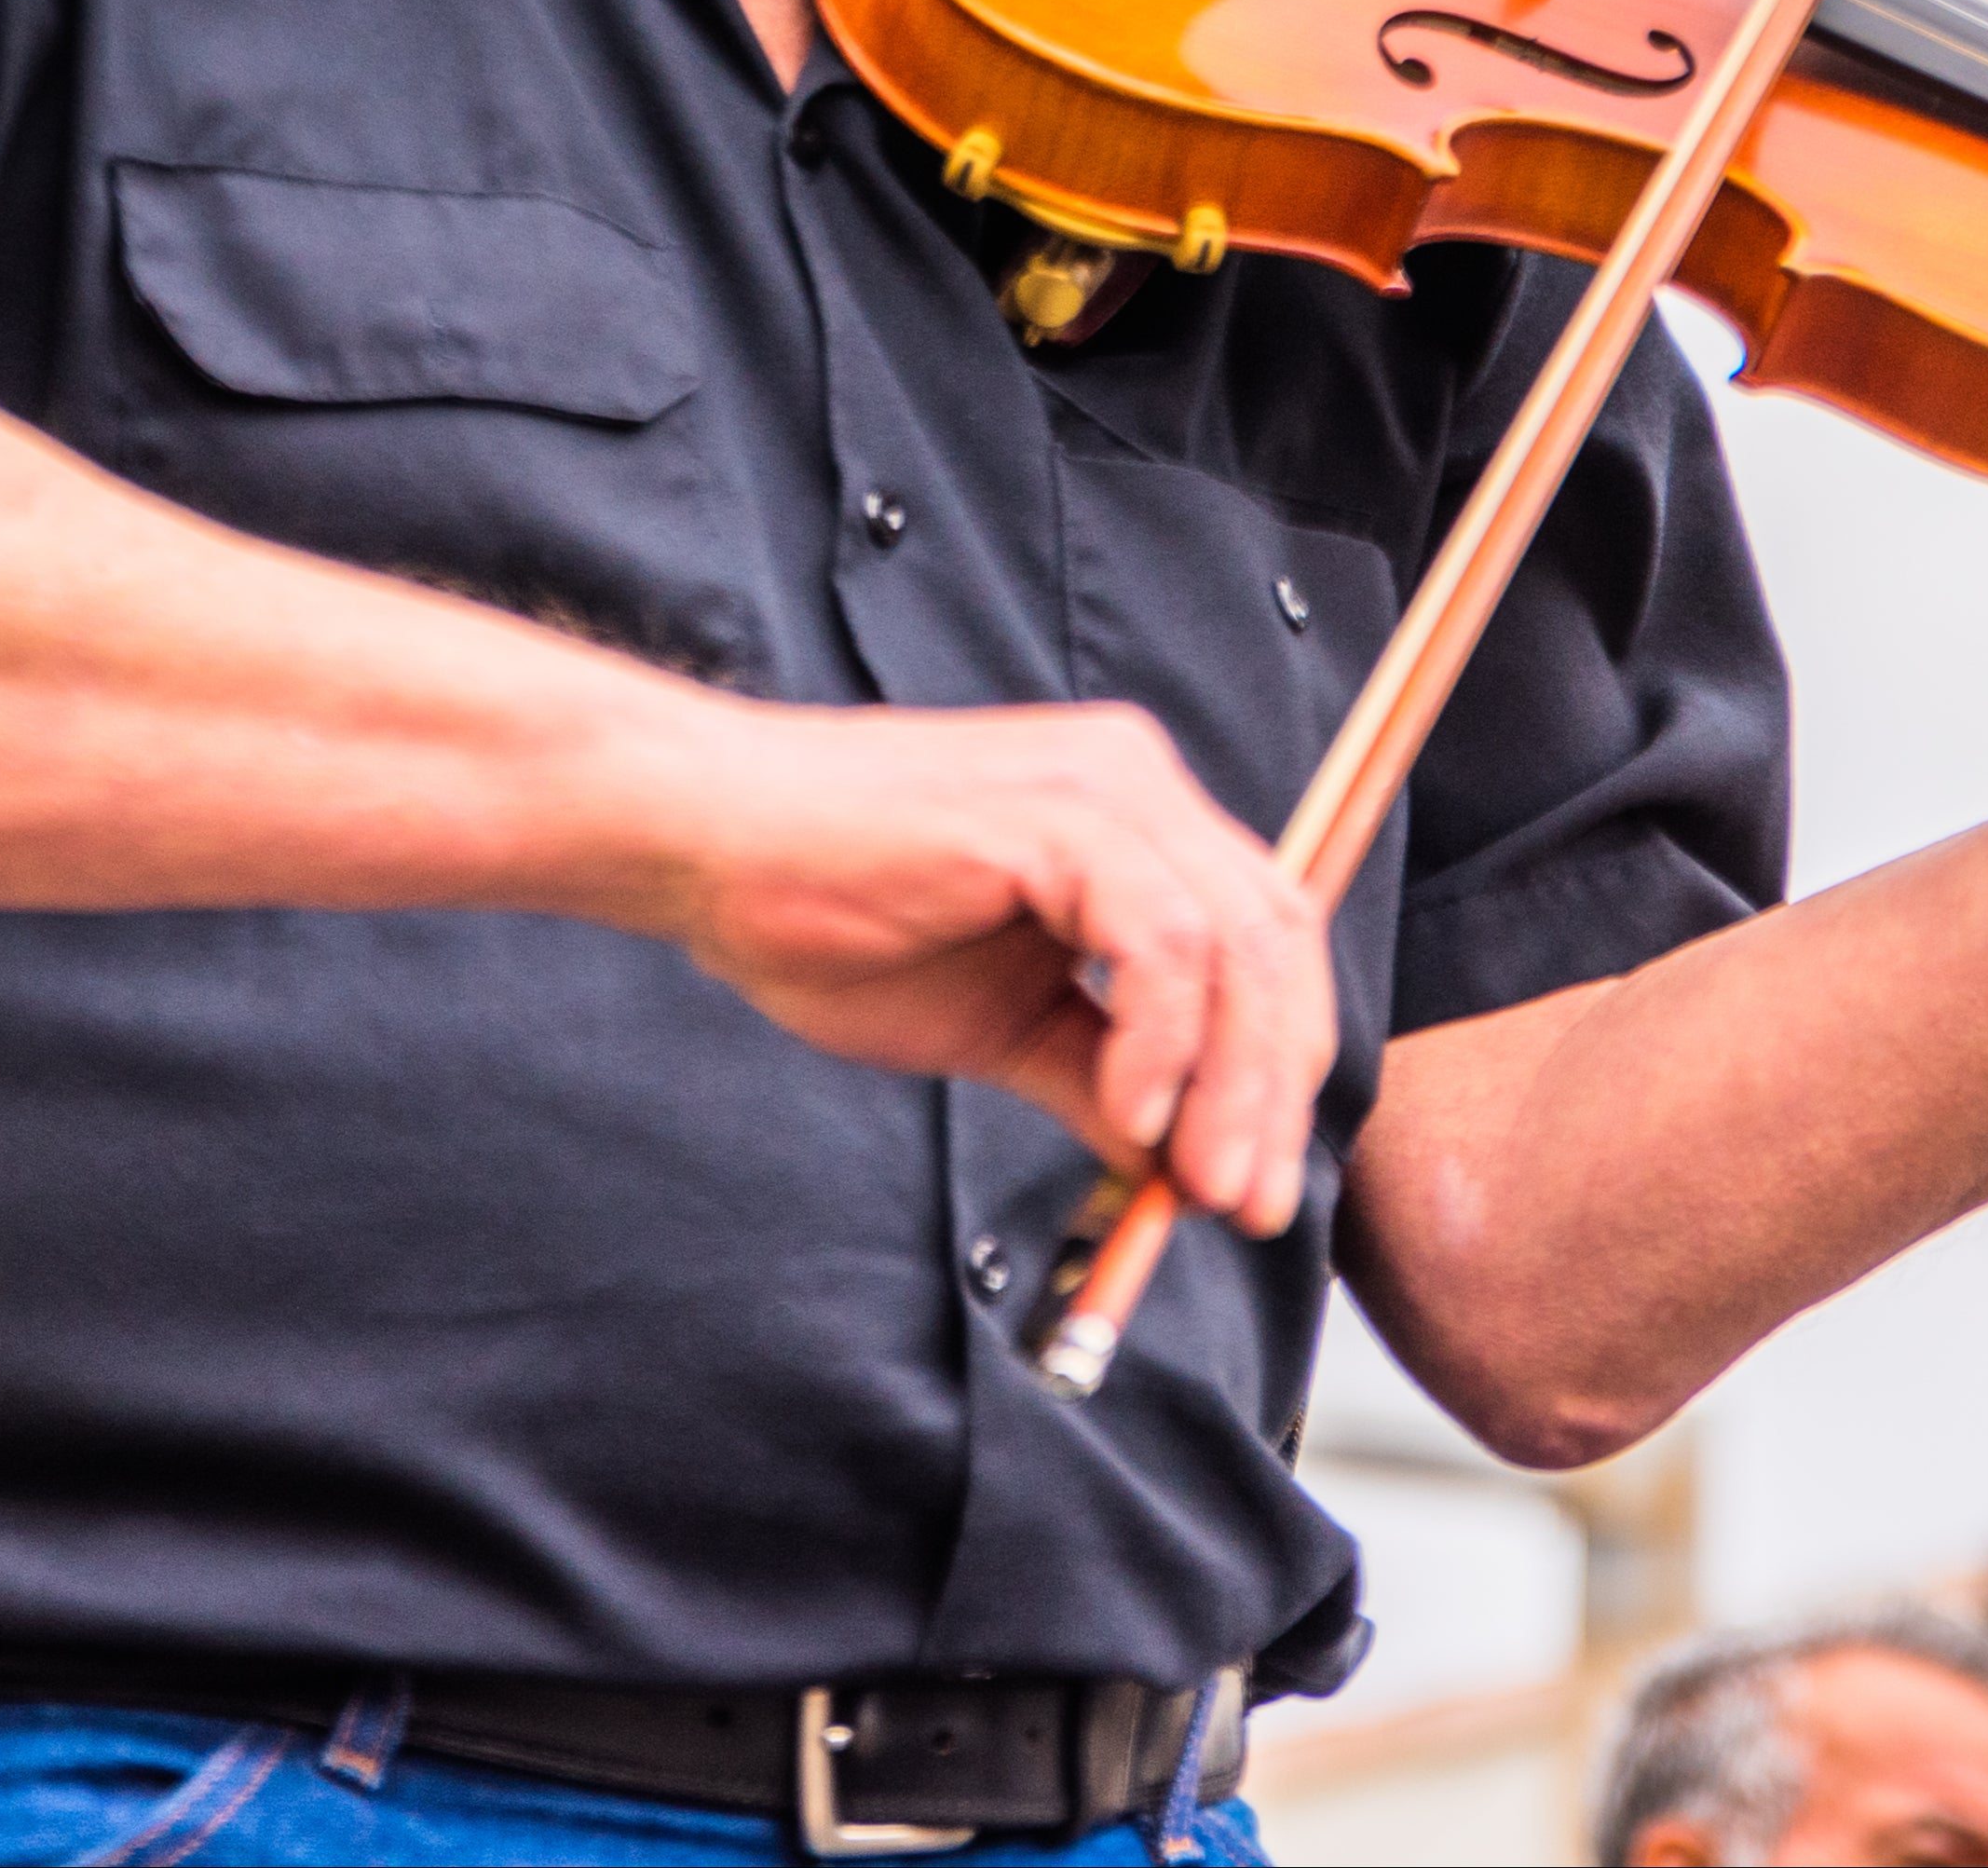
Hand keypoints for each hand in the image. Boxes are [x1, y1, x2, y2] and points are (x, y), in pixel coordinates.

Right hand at [639, 698, 1337, 1234]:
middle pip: (1274, 938)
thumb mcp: (1000, 1022)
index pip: (1264, 937)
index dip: (1281, 1066)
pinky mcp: (1054, 814)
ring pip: (1236, 941)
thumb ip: (1098, 1076)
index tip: (1259, 1186)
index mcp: (1133, 815)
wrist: (707, 845)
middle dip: (1276, 1089)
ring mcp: (1101, 787)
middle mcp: (1137, 781)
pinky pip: (1163, 939)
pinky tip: (1130, 1116)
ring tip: (1199, 1185)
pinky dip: (1165, 1041)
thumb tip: (1179, 1169)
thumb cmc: (830, 913)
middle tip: (1252, 1206)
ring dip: (1232, 1085)